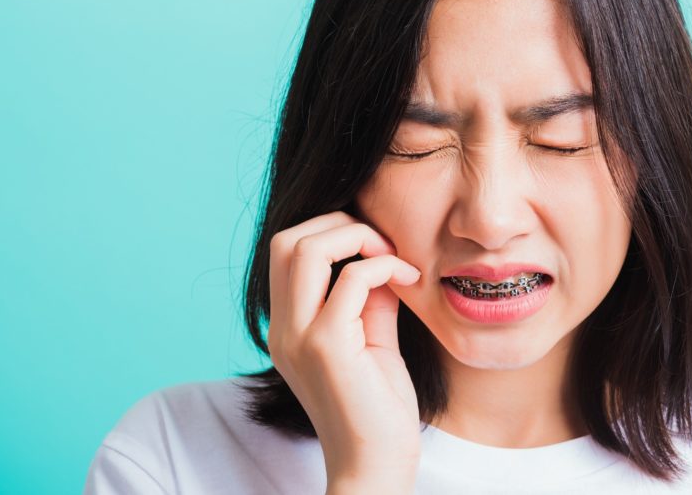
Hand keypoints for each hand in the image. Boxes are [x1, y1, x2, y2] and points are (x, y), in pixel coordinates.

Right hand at [267, 211, 422, 491]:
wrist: (375, 467)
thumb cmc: (378, 411)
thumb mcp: (371, 341)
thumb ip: (369, 299)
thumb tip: (381, 257)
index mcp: (287, 327)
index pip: (286, 251)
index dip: (328, 232)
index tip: (374, 246)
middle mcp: (283, 328)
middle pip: (288, 240)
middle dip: (339, 224)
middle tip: (382, 242)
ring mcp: (299, 337)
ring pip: (307, 249)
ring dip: (356, 237)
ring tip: (391, 255)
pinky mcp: (327, 346)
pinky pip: (351, 279)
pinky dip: (383, 265)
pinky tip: (409, 279)